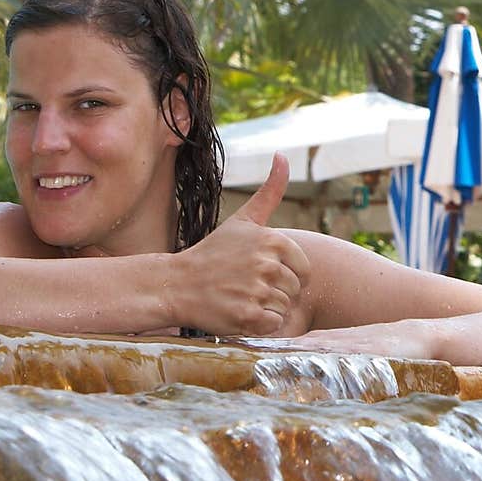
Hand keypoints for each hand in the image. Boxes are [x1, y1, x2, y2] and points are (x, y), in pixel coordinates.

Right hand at [173, 153, 309, 335]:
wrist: (178, 283)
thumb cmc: (214, 253)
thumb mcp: (243, 220)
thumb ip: (270, 191)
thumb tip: (284, 155)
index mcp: (273, 240)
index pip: (303, 270)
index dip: (284, 275)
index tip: (258, 271)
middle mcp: (267, 264)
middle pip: (294, 290)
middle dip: (274, 293)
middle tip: (245, 286)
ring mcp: (257, 291)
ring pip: (284, 309)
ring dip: (266, 309)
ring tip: (240, 297)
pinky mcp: (248, 316)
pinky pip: (273, 325)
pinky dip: (259, 325)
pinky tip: (239, 312)